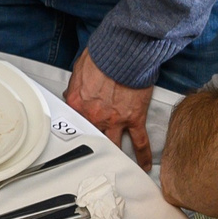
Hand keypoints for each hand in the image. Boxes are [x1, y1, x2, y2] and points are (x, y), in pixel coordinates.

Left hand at [66, 44, 154, 167]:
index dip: (75, 130)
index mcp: (78, 104)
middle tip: (92, 161)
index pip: (73, 123)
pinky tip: (144, 165)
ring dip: (115, 155)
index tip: (75, 139)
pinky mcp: (134, 118)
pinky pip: (139, 141)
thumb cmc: (103, 56)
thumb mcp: (79, 70)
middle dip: (93, 147)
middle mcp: (95, 116)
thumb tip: (74, 93)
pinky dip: (143, 155)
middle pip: (92, 138)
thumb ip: (76, 87)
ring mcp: (115, 120)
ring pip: (113, 145)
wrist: (123, 51)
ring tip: (117, 167)